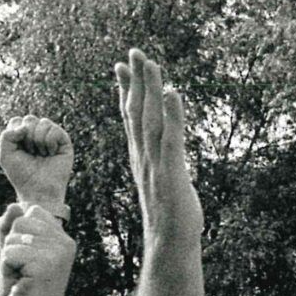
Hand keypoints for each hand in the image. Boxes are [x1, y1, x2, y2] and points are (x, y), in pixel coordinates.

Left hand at [0, 115, 73, 208]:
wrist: (38, 189)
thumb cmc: (21, 174)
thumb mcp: (5, 154)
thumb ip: (7, 136)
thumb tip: (25, 126)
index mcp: (22, 136)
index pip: (17, 121)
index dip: (15, 133)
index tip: (18, 149)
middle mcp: (38, 134)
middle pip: (29, 119)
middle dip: (27, 137)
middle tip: (30, 152)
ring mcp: (52, 137)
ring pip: (43, 122)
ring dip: (38, 140)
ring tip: (41, 154)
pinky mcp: (65, 142)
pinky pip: (55, 130)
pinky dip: (49, 142)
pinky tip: (50, 153)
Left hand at [0, 206, 76, 295]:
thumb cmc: (23, 289)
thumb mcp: (18, 253)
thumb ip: (15, 229)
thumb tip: (14, 206)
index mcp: (64, 239)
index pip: (31, 212)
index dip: (18, 235)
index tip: (27, 259)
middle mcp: (66, 243)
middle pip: (20, 223)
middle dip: (12, 246)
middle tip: (23, 270)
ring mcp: (59, 253)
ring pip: (14, 238)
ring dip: (9, 259)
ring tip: (22, 277)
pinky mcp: (46, 265)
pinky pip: (10, 253)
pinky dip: (8, 269)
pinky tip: (22, 283)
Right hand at [116, 49, 203, 242]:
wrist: (170, 243)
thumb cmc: (171, 216)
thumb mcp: (164, 181)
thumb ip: (161, 164)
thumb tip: (163, 156)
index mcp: (142, 156)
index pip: (131, 116)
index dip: (126, 90)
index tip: (122, 65)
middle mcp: (144, 155)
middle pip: (136, 111)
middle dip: (135, 80)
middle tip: (134, 52)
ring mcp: (155, 163)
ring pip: (150, 119)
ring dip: (150, 90)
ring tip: (149, 63)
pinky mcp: (171, 172)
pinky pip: (171, 139)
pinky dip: (172, 115)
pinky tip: (173, 93)